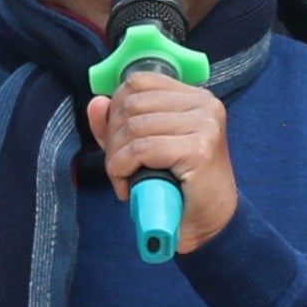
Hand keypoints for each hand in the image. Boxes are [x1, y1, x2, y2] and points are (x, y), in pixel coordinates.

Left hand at [88, 78, 238, 252]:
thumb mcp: (142, 148)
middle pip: (131, 104)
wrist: (210, 223)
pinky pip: (141, 149)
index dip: (116, 110)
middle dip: (113, 138)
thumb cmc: (179, 185)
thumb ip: (117, 124)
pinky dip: (123, 169)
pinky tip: (128, 186)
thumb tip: (97, 102)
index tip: (117, 141)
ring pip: (133, 128)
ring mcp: (205, 124)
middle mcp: (204, 104)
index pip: (138, 82)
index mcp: (194, 96)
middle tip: (118, 167)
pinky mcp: (199, 149)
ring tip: (124, 179)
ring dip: (116, 159)